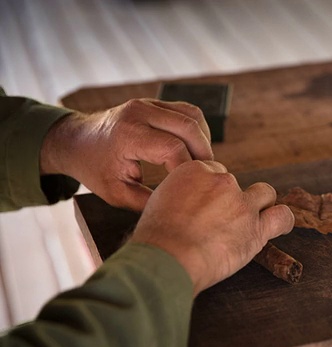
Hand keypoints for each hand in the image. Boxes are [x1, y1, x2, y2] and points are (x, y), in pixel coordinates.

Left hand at [40, 99, 212, 210]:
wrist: (75, 140)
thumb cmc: (94, 169)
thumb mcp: (115, 193)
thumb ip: (146, 202)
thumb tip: (177, 209)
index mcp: (128, 134)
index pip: (172, 148)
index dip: (187, 169)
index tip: (190, 187)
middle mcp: (140, 112)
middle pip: (189, 127)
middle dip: (203, 153)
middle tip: (207, 175)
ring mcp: (149, 103)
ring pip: (192, 115)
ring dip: (203, 139)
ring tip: (202, 162)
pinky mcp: (155, 103)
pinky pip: (186, 112)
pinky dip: (196, 130)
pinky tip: (194, 149)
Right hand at [130, 160, 294, 294]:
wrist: (166, 259)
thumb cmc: (154, 240)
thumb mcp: (156, 204)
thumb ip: (176, 197)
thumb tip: (182, 206)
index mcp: (195, 171)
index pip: (213, 171)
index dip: (211, 190)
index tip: (206, 206)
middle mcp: (222, 182)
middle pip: (236, 183)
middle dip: (230, 199)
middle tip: (220, 220)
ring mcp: (242, 204)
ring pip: (264, 193)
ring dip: (259, 204)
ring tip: (250, 220)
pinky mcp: (256, 228)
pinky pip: (282, 216)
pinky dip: (283, 220)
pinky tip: (280, 226)